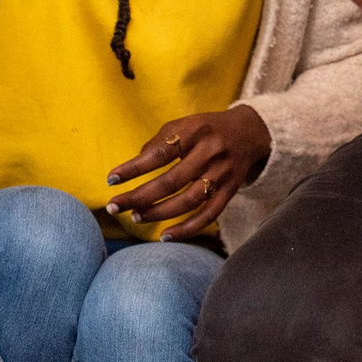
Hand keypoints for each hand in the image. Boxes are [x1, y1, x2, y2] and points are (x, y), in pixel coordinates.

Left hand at [104, 105, 272, 234]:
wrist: (250, 132)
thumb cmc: (206, 129)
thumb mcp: (184, 125)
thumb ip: (160, 142)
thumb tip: (134, 168)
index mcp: (195, 130)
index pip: (160, 152)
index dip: (134, 168)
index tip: (111, 179)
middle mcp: (211, 151)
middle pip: (172, 180)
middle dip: (139, 197)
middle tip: (115, 207)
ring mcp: (223, 173)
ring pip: (189, 200)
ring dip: (159, 213)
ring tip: (136, 217)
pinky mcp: (231, 191)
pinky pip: (209, 215)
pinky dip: (187, 229)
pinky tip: (165, 236)